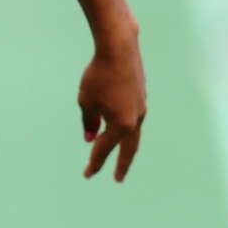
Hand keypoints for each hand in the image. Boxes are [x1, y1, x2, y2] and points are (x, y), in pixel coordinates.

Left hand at [78, 30, 146, 182]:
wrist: (119, 48)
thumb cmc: (98, 76)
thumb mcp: (86, 101)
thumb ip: (89, 122)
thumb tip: (91, 137)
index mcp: (121, 125)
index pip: (104, 149)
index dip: (94, 163)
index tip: (87, 174)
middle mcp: (136, 119)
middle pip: (128, 149)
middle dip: (121, 164)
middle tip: (118, 178)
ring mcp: (141, 107)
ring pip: (133, 132)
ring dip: (124, 143)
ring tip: (117, 151)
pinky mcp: (141, 95)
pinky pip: (133, 116)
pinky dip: (126, 125)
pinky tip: (120, 123)